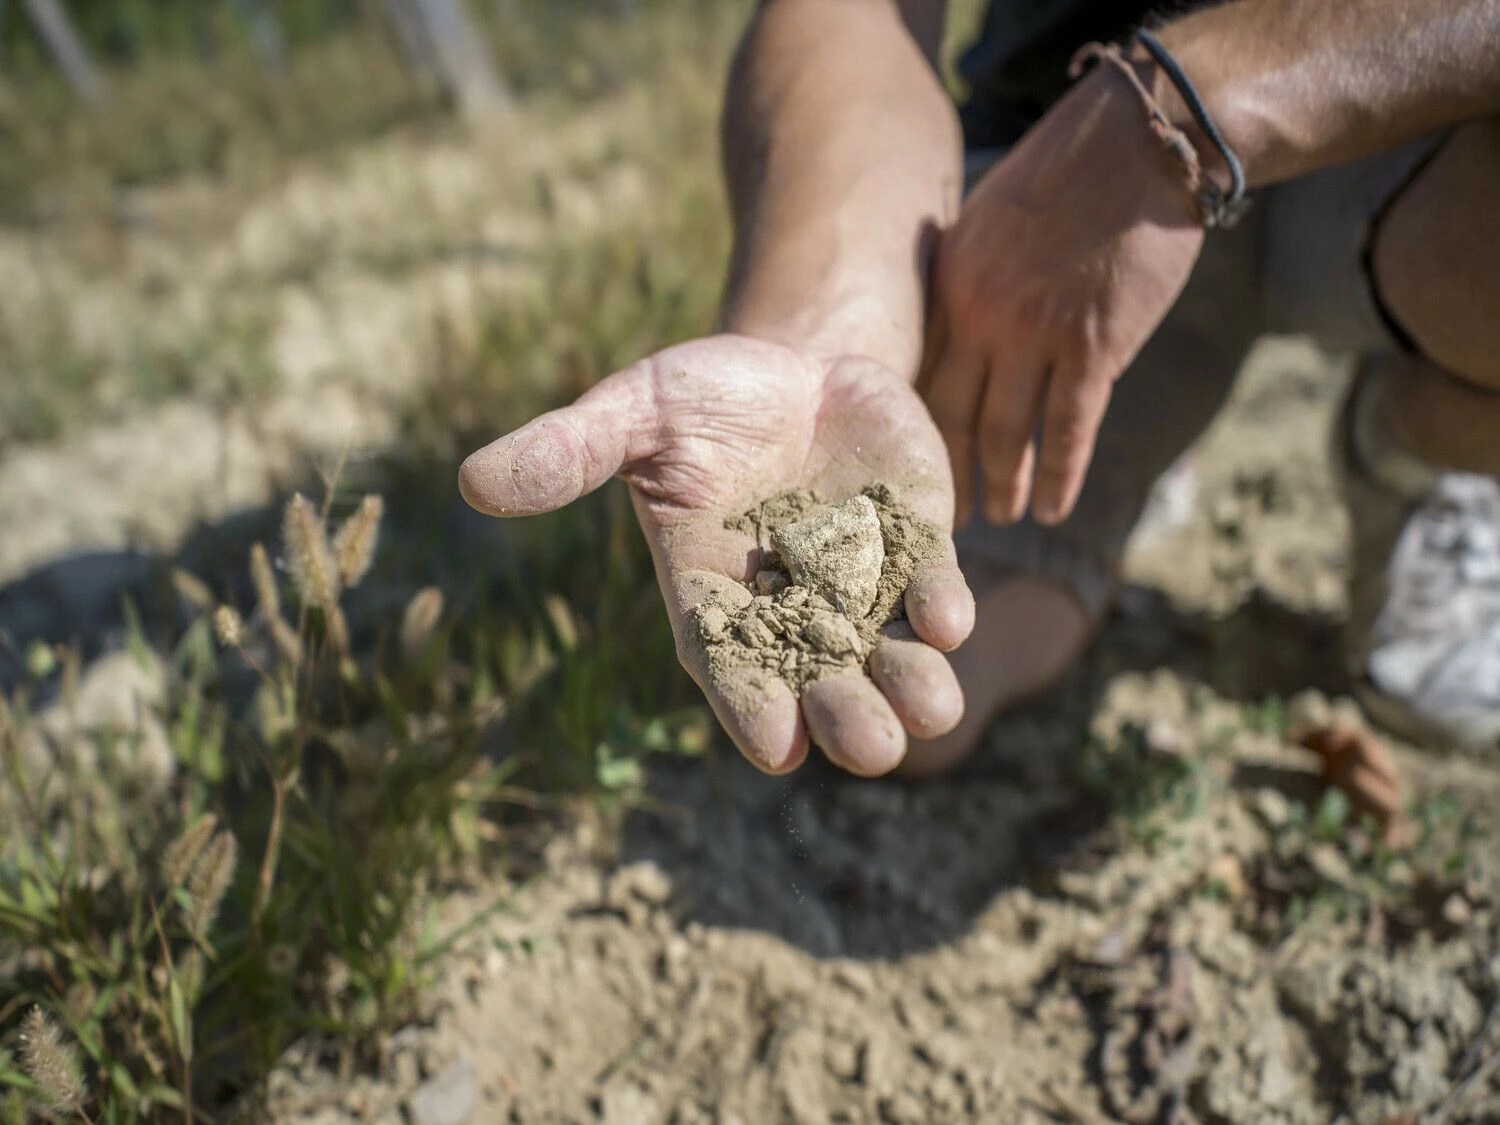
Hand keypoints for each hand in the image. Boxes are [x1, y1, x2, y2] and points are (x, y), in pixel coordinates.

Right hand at [459, 335, 974, 775]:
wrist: (794, 366)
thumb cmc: (701, 400)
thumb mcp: (633, 412)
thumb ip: (569, 450)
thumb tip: (472, 482)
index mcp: (714, 597)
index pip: (730, 667)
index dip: (753, 707)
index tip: (778, 746)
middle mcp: (792, 610)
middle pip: (822, 683)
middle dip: (848, 715)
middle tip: (869, 746)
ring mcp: (861, 584)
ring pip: (891, 656)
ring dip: (914, 686)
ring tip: (933, 710)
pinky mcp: (916, 545)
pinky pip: (931, 590)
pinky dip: (941, 608)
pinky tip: (948, 619)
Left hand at [922, 66, 1204, 525]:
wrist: (1141, 140)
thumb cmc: (1071, 170)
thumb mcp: (990, 218)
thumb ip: (970, 277)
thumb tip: (960, 326)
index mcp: (951, 286)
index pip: (921, 377)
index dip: (916, 431)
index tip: (911, 466)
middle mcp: (980, 317)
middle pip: (949, 417)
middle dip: (947, 473)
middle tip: (944, 517)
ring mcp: (1034, 335)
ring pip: (1004, 434)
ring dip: (1001, 486)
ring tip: (1000, 520)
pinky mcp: (1092, 347)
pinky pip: (1068, 429)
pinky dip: (1058, 476)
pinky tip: (1052, 509)